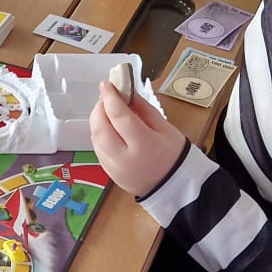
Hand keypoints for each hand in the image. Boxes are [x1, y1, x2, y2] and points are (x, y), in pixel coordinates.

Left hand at [89, 80, 187, 197]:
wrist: (175, 186)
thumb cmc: (174, 154)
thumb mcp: (164, 127)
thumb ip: (142, 109)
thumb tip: (125, 91)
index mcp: (143, 145)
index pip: (119, 116)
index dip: (110, 97)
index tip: (107, 84)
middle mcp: (125, 159)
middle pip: (101, 128)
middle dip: (99, 108)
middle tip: (106, 97)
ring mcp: (115, 169)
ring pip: (96, 139)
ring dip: (97, 122)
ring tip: (107, 111)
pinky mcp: (110, 175)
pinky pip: (98, 150)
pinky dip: (100, 136)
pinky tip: (109, 129)